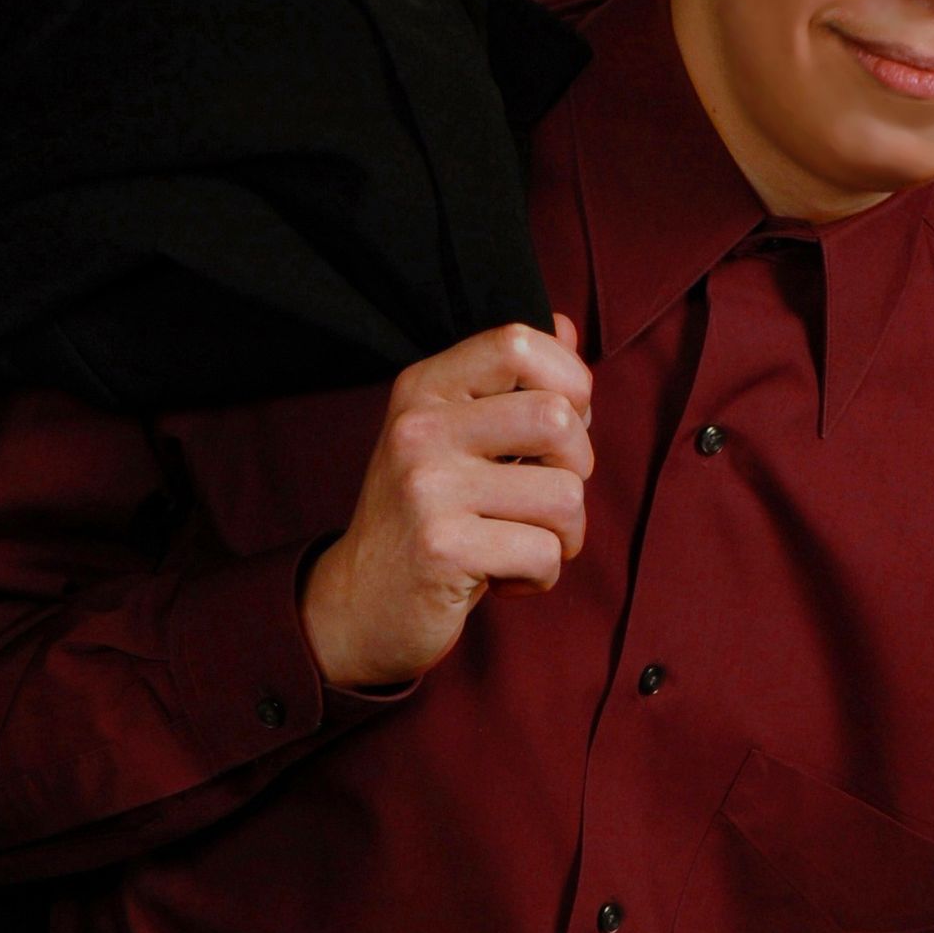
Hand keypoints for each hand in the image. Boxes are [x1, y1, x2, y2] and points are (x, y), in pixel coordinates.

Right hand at [298, 312, 593, 687]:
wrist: (356, 606)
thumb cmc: (424, 519)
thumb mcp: (454, 438)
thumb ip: (508, 386)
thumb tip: (563, 326)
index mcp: (425, 389)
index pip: (518, 342)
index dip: (569, 383)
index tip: (562, 428)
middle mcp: (420, 428)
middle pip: (557, 419)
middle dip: (577, 469)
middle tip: (545, 500)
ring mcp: (427, 487)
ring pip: (564, 495)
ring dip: (563, 535)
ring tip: (521, 544)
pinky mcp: (442, 548)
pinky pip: (546, 553)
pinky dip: (541, 576)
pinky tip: (501, 578)